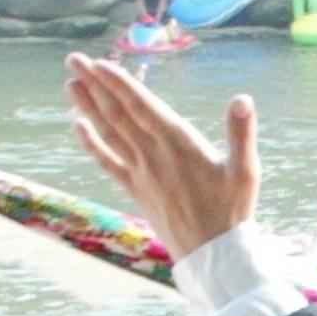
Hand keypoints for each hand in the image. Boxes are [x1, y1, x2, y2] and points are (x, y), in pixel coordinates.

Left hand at [66, 54, 259, 256]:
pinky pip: (108, 163)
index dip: (119, 84)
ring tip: (71, 82)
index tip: (99, 63)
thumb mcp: (246, 172)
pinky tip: (78, 126)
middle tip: (74, 59)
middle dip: (95, 85)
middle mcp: (153, 155)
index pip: (142, 107)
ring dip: (87, 107)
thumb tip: (243, 99)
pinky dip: (91, 144)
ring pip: (109, 133)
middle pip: (118, 114)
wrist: (212, 256)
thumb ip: (241, 133)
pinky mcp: (136, 190)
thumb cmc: (233, 212)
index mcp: (178, 145)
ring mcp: (141, 173)